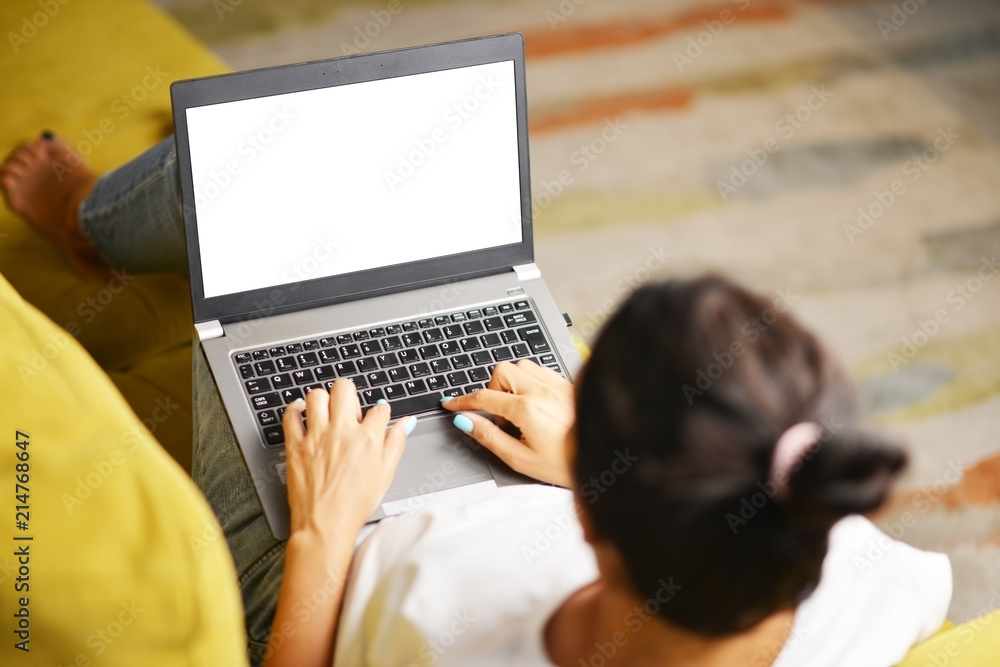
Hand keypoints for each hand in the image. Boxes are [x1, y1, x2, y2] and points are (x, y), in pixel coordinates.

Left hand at [281, 380, 411, 539]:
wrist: (325, 525)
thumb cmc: (354, 505)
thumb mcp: (385, 474)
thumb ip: (395, 444)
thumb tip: (405, 423)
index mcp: (367, 438)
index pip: (378, 408)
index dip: (379, 412)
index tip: (375, 419)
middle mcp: (341, 432)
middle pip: (344, 388)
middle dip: (349, 393)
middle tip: (348, 407)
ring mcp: (316, 436)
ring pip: (316, 396)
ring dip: (323, 399)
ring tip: (326, 411)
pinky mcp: (295, 445)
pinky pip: (290, 415)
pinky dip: (295, 409)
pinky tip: (302, 413)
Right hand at [441, 360, 574, 486]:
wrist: (604, 458)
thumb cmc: (565, 464)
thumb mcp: (520, 459)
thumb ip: (490, 437)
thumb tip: (467, 422)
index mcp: (527, 409)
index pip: (483, 398)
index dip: (462, 402)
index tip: (451, 405)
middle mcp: (541, 390)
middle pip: (501, 371)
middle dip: (492, 389)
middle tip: (499, 415)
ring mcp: (556, 384)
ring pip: (521, 366)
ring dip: (512, 383)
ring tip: (517, 409)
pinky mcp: (567, 384)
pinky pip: (540, 370)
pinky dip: (530, 381)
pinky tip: (534, 401)